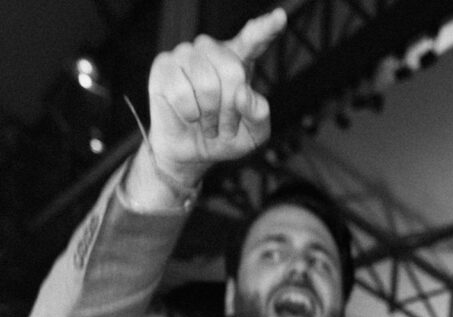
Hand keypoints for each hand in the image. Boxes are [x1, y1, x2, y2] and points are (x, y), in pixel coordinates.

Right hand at [147, 8, 286, 186]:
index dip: (266, 28)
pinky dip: (189, 114)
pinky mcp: (164, 66)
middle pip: (231, 71)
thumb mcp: (254, 134)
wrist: (191, 153)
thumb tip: (243, 94)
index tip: (280, 18)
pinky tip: (189, 116)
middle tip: (224, 127)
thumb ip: (259, 115)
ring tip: (207, 124)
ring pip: (206, 83)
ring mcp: (186, 54)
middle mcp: (212, 50)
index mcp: (239, 59)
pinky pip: (181, 92)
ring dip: (209, 115)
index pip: (254, 39)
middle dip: (230, 109)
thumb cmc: (224, 138)